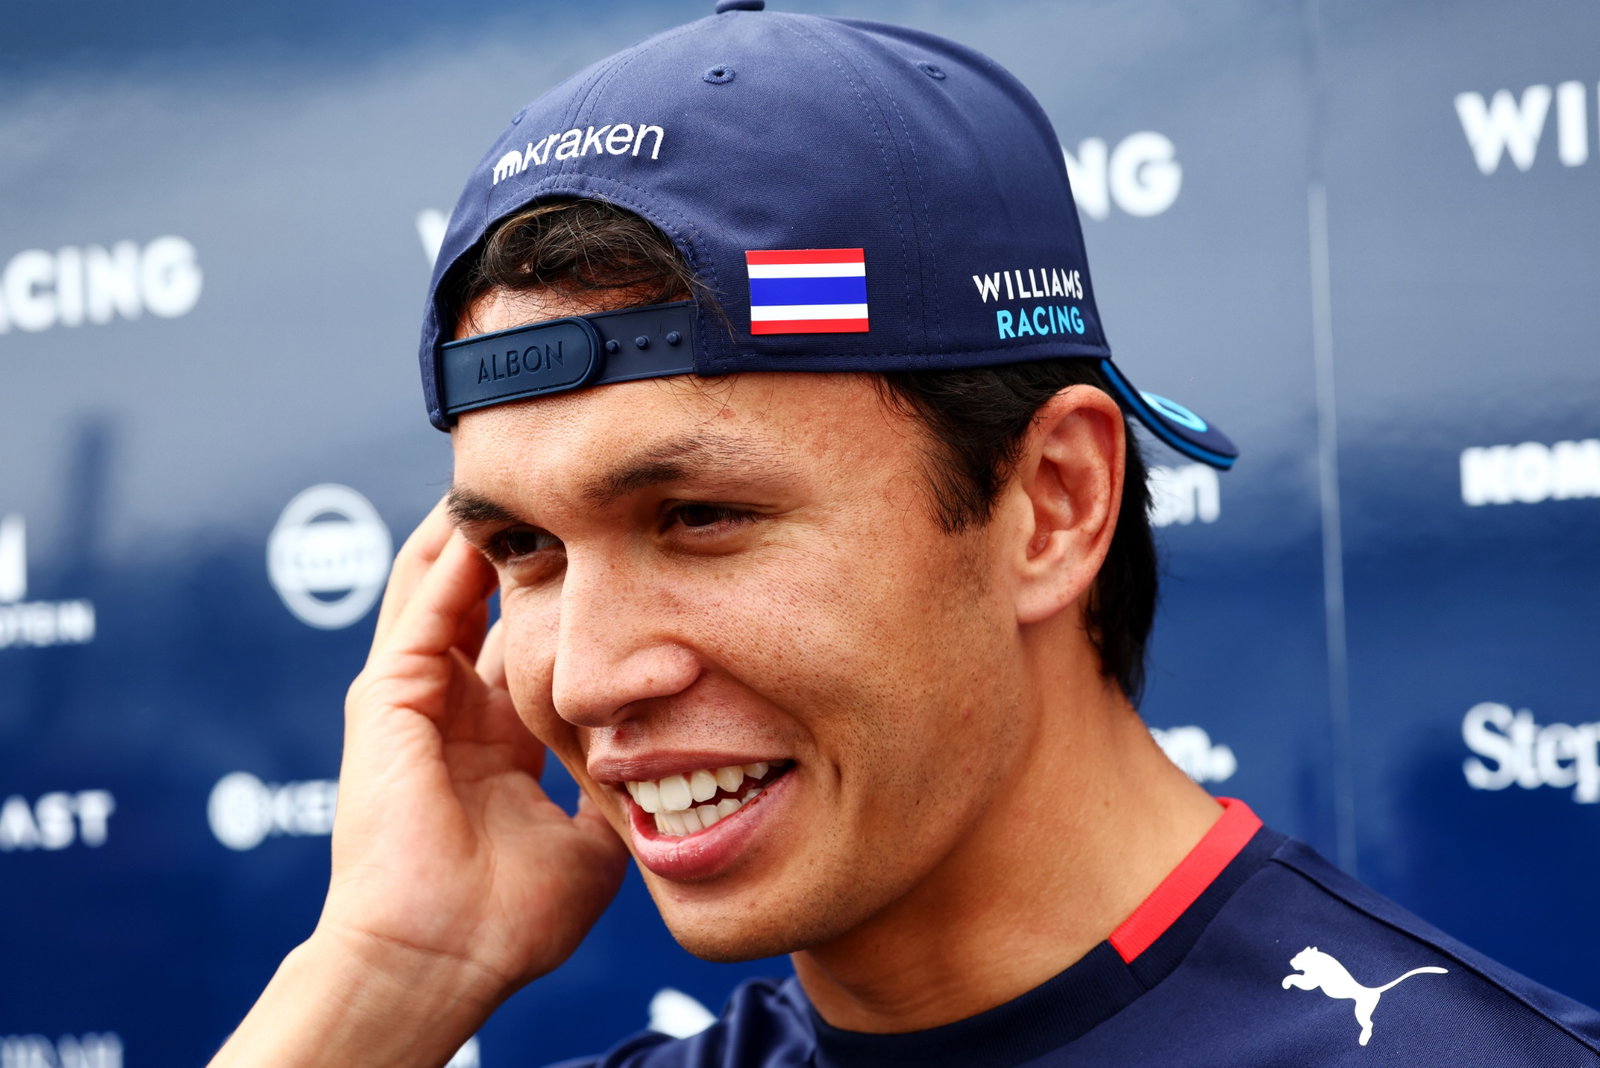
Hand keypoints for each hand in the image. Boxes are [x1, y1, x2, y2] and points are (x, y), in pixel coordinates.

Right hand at [324, 497, 628, 994]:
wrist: (441, 957)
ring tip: (522, 471)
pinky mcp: (389, 694)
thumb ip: (621, 795)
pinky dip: (452, 555)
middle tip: (565, 485)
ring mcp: (415, 697)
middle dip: (523, 546)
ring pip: (446, 586)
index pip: (530, 642)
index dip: (569, 596)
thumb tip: (676, 775)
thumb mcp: (589, 840)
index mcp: (496, 740)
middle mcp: (454, 708)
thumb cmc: (506, 921)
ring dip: (482, 533)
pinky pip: (425, 604)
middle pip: (486, 600)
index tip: (613, 551)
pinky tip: (484, 511)